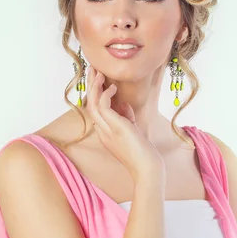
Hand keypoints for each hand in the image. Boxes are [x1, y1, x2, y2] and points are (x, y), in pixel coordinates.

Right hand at [85, 64, 164, 182]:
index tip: (98, 78)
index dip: (94, 93)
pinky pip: (103, 107)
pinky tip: (113, 86)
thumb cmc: (143, 153)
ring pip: (93, 104)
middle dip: (90, 86)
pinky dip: (106, 94)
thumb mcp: (133, 131)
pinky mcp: (115, 128)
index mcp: (104, 133)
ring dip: (95, 87)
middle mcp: (102, 131)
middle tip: (93, 69)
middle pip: (90, 105)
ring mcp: (107, 130)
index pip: (95, 111)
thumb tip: (123, 103)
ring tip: (99, 72)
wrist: (147, 168)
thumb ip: (127, 117)